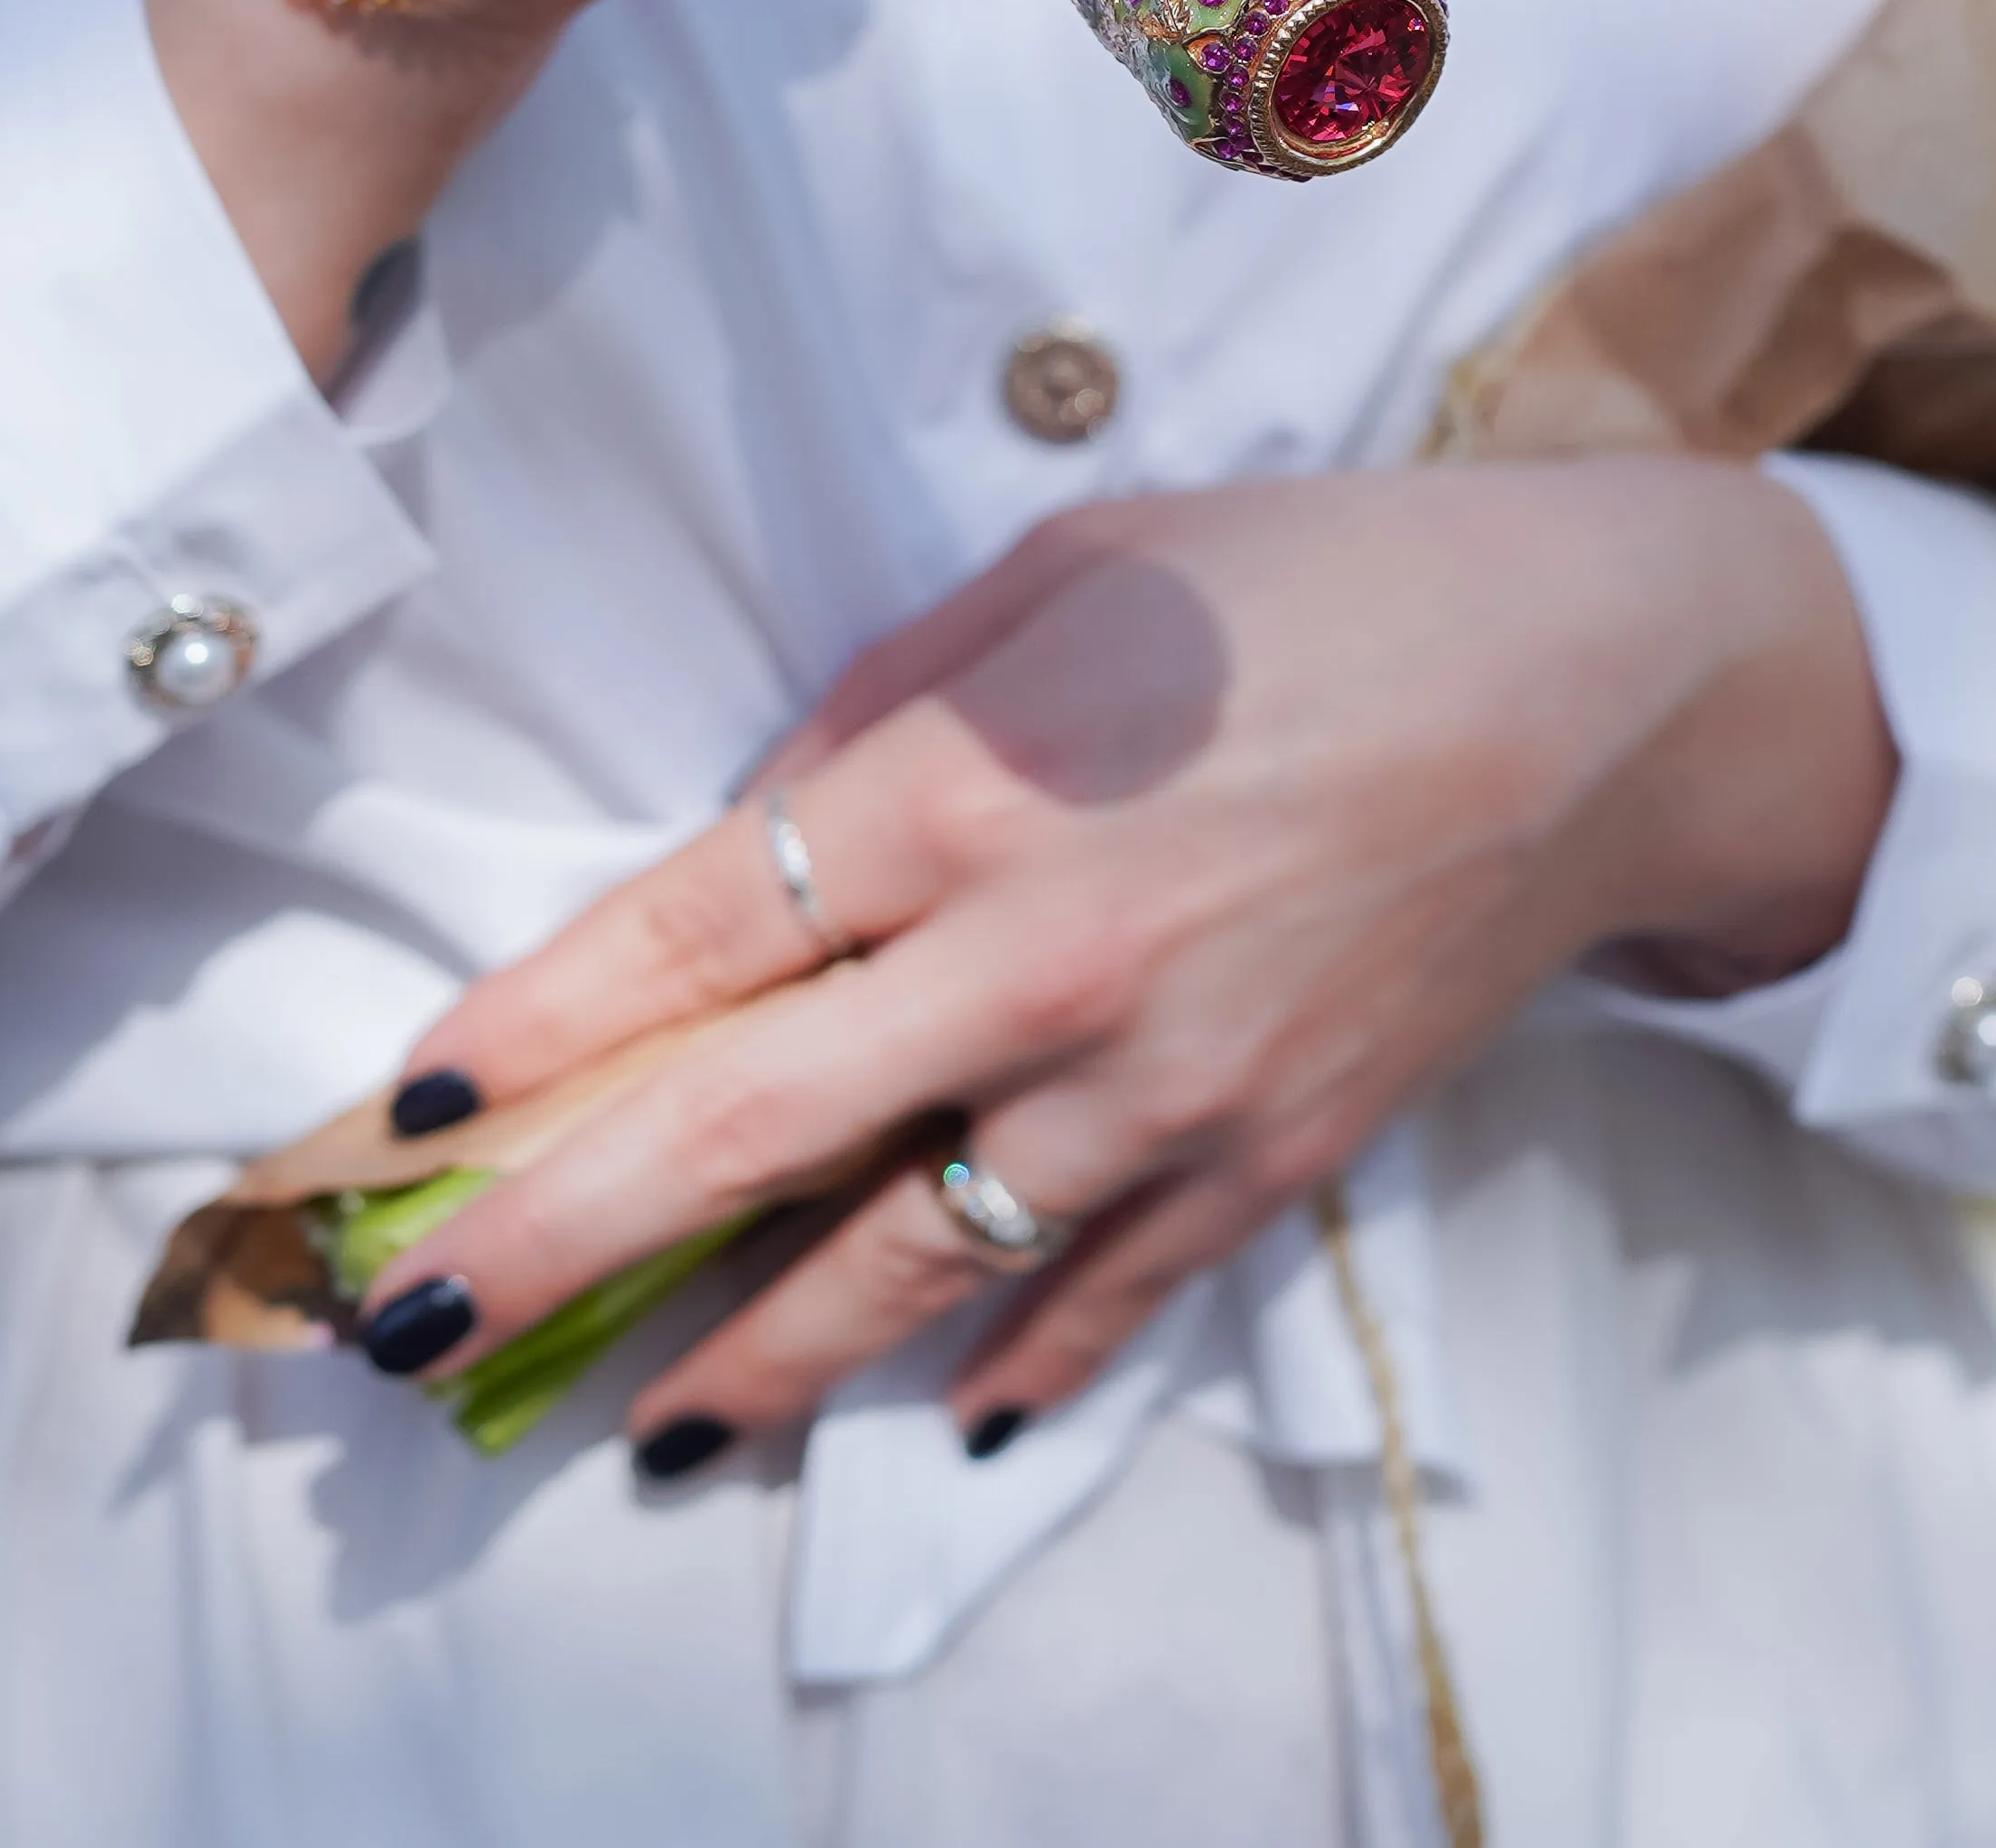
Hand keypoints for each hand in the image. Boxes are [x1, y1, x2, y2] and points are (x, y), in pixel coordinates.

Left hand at [358, 462, 1896, 1452]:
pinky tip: (925, 1412)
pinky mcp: (1264, 1164)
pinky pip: (1094, 1302)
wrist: (1592, 687)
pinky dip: (997, 1368)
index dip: (529, 1033)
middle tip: (403, 1330)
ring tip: (637, 1424)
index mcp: (973, 783)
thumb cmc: (1316, 584)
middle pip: (740, 1135)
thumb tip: (755, 841)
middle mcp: (1042, 960)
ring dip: (745, 1362)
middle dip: (548, 1244)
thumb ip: (889, 708)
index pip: (691, 937)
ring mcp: (1158, 1091)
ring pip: (900, 1268)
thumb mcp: (1071, 571)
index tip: (403, 1113)